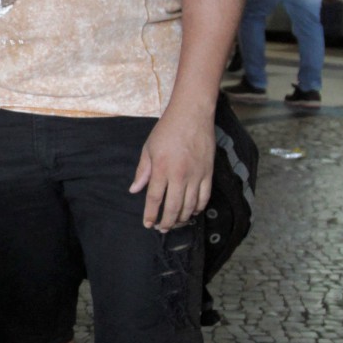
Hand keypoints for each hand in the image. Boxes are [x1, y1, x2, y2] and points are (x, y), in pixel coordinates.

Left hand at [129, 104, 214, 231]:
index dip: (151, 214)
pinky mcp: (208, 172)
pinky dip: (199, 207)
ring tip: (176, 223)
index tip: (148, 224)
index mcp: (161, 169)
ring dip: (183, 218)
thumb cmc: (167, 130)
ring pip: (190, 205)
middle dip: (167, 221)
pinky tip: (193, 212)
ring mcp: (196, 175)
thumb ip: (142, 171)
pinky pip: (205, 196)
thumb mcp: (148, 148)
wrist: (192, 114)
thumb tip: (134, 190)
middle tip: (162, 229)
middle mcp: (179, 175)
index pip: (155, 198)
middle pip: (174, 207)